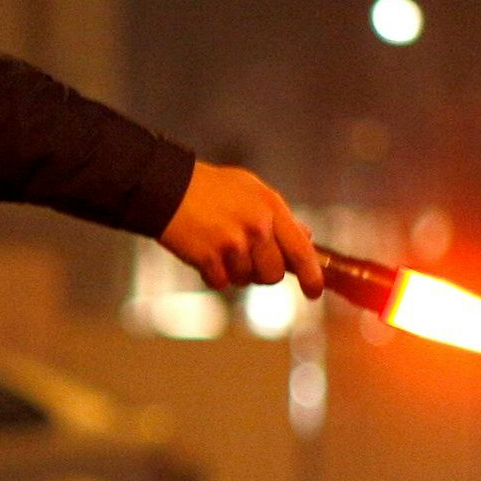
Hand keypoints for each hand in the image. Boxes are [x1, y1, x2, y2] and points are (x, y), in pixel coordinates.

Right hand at [155, 162, 322, 295]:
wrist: (167, 188)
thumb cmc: (211, 188)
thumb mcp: (252, 190)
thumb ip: (279, 215)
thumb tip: (306, 238)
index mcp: (271, 207)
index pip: (301, 251)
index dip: (311, 276)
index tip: (313, 292)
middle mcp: (256, 226)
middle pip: (273, 274)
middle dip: (262, 274)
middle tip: (247, 260)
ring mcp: (233, 243)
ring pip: (245, 280)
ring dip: (234, 272)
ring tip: (220, 247)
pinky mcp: (209, 257)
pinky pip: (220, 282)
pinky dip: (212, 274)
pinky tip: (204, 253)